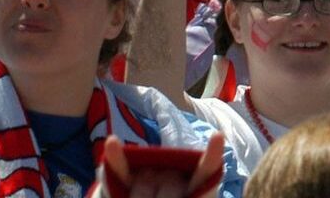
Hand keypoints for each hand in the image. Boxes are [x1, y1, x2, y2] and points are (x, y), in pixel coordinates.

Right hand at [94, 133, 226, 197]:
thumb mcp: (191, 196)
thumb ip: (189, 192)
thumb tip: (154, 182)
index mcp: (197, 184)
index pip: (207, 169)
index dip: (212, 156)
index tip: (217, 137)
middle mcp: (175, 173)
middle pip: (171, 189)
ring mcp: (151, 174)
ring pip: (145, 187)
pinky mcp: (127, 180)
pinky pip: (121, 169)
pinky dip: (116, 158)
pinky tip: (111, 143)